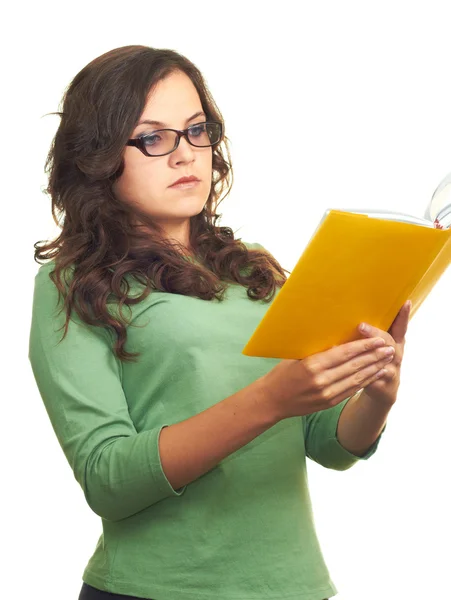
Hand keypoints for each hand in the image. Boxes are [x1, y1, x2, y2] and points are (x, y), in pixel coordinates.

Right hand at [260, 333, 402, 421]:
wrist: (272, 401)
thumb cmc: (281, 373)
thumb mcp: (296, 356)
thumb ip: (318, 351)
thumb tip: (341, 341)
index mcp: (312, 365)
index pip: (344, 353)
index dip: (364, 346)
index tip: (378, 339)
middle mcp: (321, 381)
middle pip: (354, 366)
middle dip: (374, 356)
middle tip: (389, 347)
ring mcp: (326, 394)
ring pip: (357, 378)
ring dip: (375, 368)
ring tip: (387, 359)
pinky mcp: (329, 403)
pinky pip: (352, 390)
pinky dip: (366, 380)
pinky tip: (376, 373)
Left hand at [357, 300, 411, 405]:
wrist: (384, 388)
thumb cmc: (377, 359)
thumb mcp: (378, 344)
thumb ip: (370, 332)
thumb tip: (349, 314)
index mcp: (395, 340)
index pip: (400, 326)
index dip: (403, 315)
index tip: (405, 302)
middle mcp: (396, 352)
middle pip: (388, 340)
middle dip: (375, 333)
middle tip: (361, 326)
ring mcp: (392, 367)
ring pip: (383, 358)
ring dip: (370, 352)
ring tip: (359, 346)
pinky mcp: (384, 381)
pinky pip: (375, 375)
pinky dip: (366, 371)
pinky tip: (356, 369)